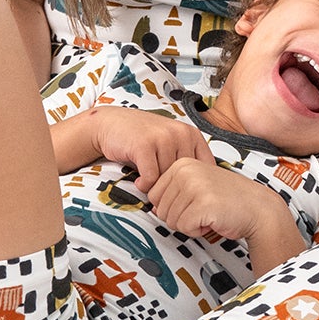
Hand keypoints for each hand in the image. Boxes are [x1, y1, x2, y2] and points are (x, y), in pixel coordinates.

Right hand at [56, 105, 215, 188]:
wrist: (113, 123)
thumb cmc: (144, 139)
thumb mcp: (172, 145)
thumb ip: (187, 163)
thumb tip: (201, 196)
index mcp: (192, 134)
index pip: (205, 170)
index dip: (194, 187)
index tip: (181, 192)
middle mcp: (181, 133)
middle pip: (185, 177)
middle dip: (172, 188)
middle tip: (159, 188)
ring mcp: (163, 137)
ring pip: (167, 179)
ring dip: (156, 186)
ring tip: (148, 179)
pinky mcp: (144, 144)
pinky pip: (150, 178)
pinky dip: (143, 185)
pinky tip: (138, 180)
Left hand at [148, 160, 282, 244]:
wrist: (257, 208)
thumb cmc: (227, 200)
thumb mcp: (196, 188)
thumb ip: (173, 194)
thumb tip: (153, 208)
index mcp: (182, 163)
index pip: (153, 195)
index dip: (173, 207)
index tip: (193, 202)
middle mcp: (186, 170)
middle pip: (160, 209)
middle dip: (180, 217)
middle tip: (202, 209)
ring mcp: (194, 186)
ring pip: (171, 220)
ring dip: (189, 225)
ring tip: (208, 213)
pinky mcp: (203, 204)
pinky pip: (184, 228)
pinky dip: (197, 231)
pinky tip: (212, 220)